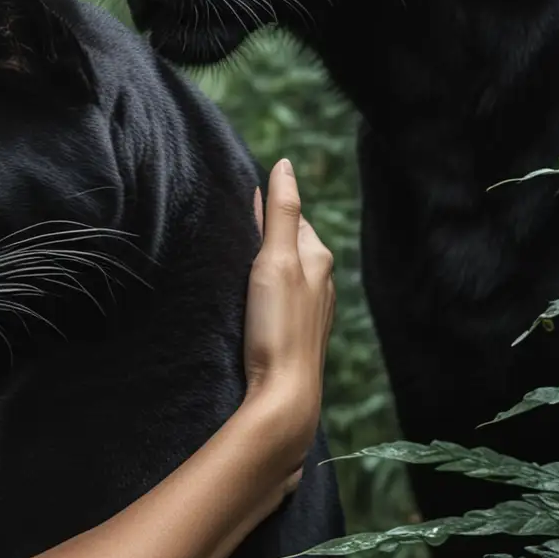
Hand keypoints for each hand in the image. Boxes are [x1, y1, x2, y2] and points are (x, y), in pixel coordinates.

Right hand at [241, 158, 335, 480]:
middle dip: (269, 229)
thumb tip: (285, 164)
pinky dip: (270, 285)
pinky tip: (256, 295)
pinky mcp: (300, 332)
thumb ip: (280, 212)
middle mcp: (322, 281)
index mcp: (317, 258)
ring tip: (241, 254)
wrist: (285, 393)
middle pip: (293, 241)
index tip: (243, 194)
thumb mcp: (275, 260)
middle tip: (236, 221)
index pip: (293, 215)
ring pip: (290, 269)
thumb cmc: (278, 324)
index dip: (269, 203)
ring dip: (269, 258)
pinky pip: (286, 295)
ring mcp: (313, 309)